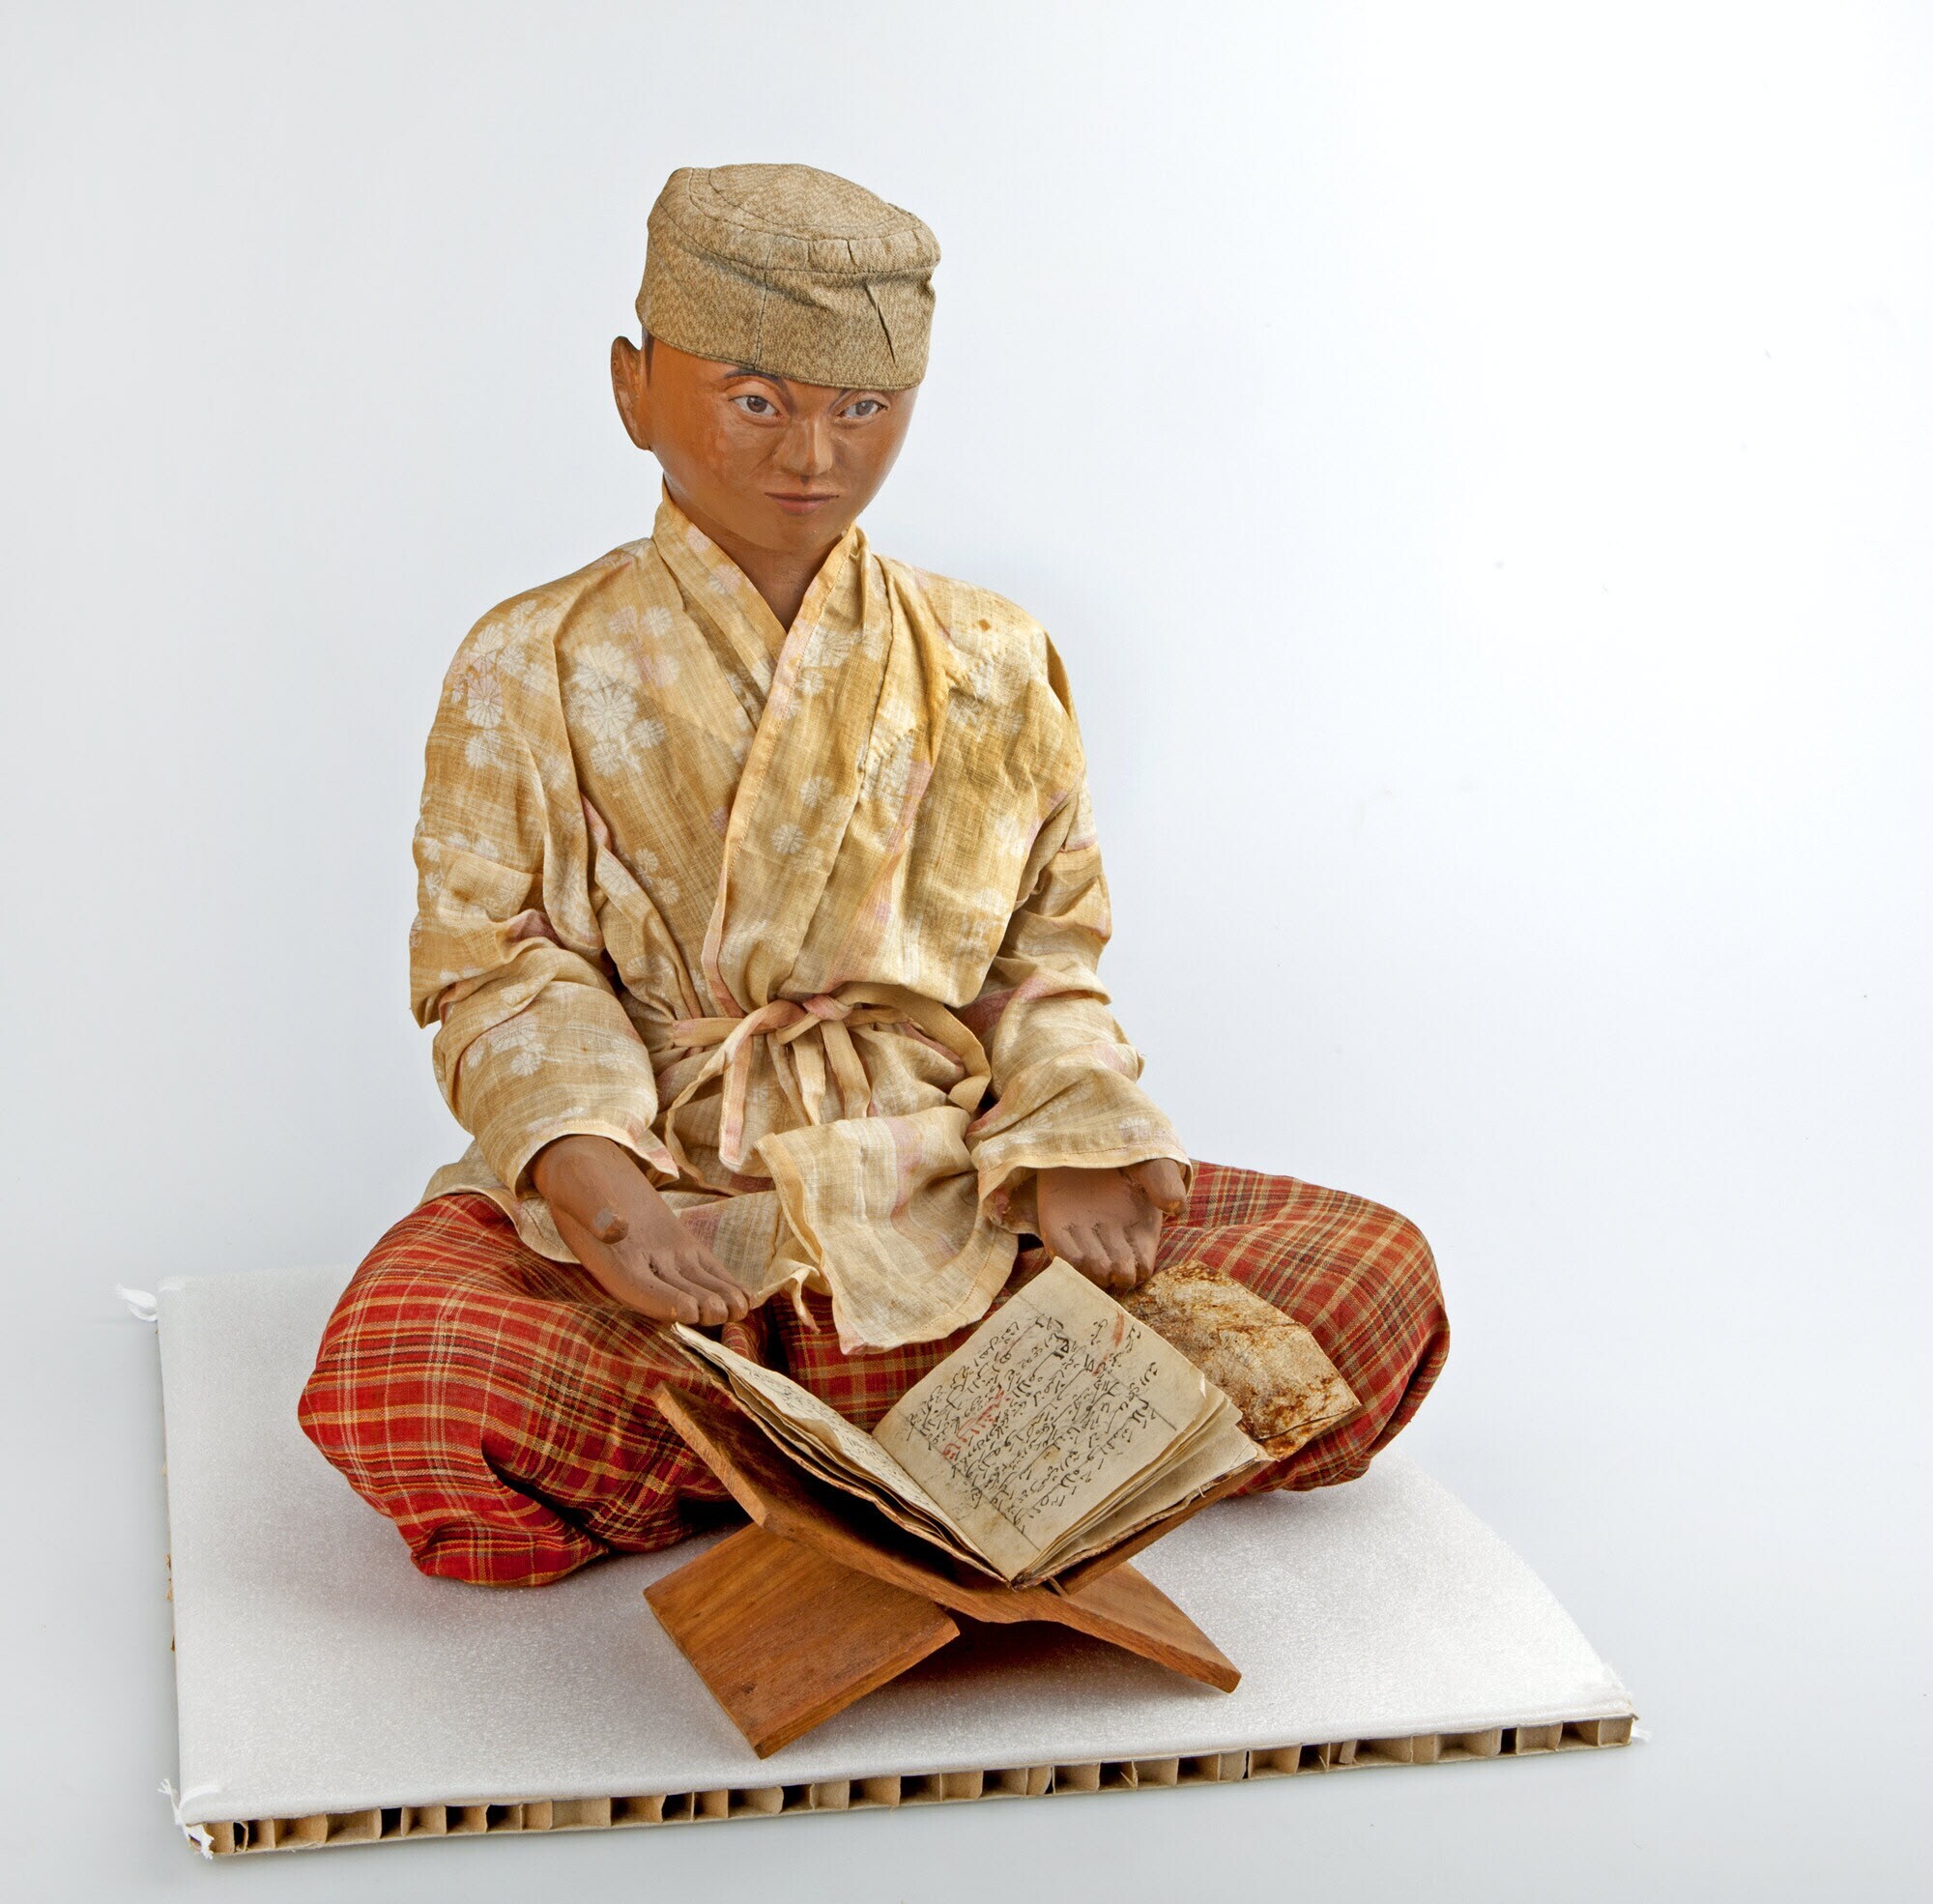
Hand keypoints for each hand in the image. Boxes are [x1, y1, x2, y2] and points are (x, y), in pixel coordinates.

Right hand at [531, 1133, 750, 1326]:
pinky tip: (746, 1297)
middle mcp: (637, 1265)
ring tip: (742, 1309)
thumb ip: (593, 1208)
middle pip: (670, 1293)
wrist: (589, 1167)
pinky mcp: (678, 1242)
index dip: (663, 1302)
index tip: (688, 1309)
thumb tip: (614, 1228)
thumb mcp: (577, 1185)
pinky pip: (702, 1268)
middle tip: (725, 1312)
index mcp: (609, 1260)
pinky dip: (723, 1282)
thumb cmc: (576, 1177)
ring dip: (716, 1299)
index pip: (636, 1289)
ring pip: (691, 1284)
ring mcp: (660, 1256)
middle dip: (699, 1306)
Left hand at [1034, 1158, 1187, 1294]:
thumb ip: (1164, 1180)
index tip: (1129, 1259)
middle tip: (1109, 1260)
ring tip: (1091, 1257)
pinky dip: (1064, 1259)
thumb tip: (1176, 1208)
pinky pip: (1059, 1254)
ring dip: (1088, 1271)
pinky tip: (1068, 1249)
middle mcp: (1113, 1239)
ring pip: (1087, 1272)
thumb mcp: (1151, 1159)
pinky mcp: (1055, 1226)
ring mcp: (1083, 1235)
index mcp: (1141, 1230)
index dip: (1135, 1268)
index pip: (1141, 1269)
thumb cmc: (1127, 1148)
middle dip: (1112, 1272)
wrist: (1084, 1130)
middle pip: (1114, 1276)